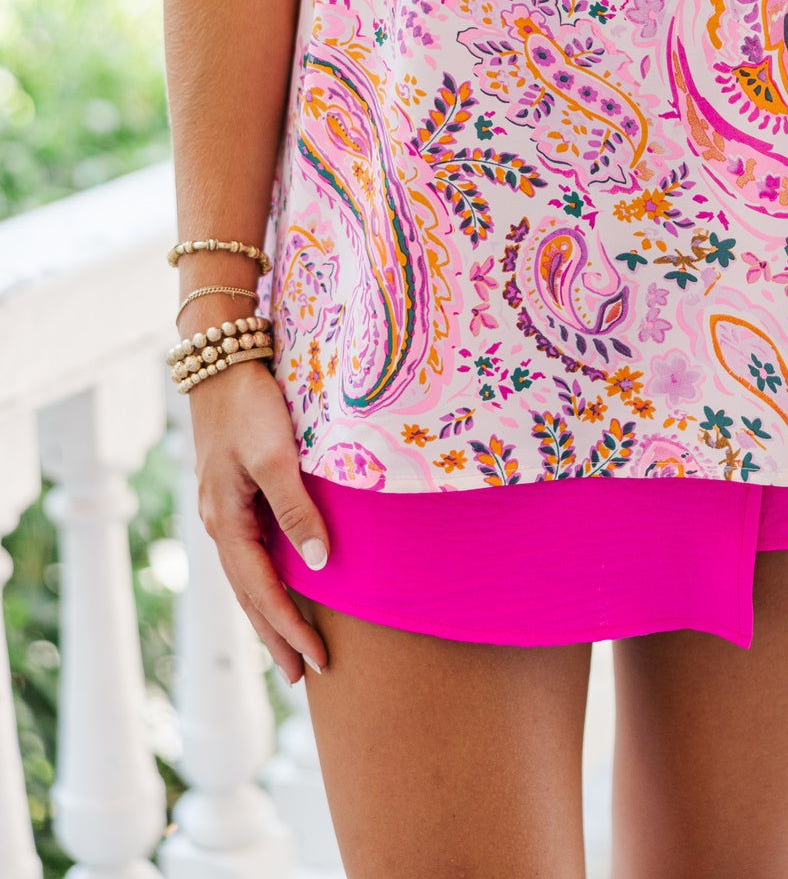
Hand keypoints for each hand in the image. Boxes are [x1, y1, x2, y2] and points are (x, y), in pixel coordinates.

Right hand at [190, 355, 330, 683]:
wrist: (222, 360)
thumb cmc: (252, 405)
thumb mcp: (276, 456)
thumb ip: (296, 509)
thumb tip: (318, 565)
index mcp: (226, 521)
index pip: (260, 591)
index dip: (288, 628)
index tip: (315, 661)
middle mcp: (220, 523)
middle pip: (248, 594)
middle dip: (274, 635)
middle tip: (301, 675)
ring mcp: (224, 509)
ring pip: (246, 576)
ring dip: (268, 613)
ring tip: (289, 647)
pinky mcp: (233, 493)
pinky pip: (250, 552)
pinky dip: (264, 580)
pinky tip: (280, 586)